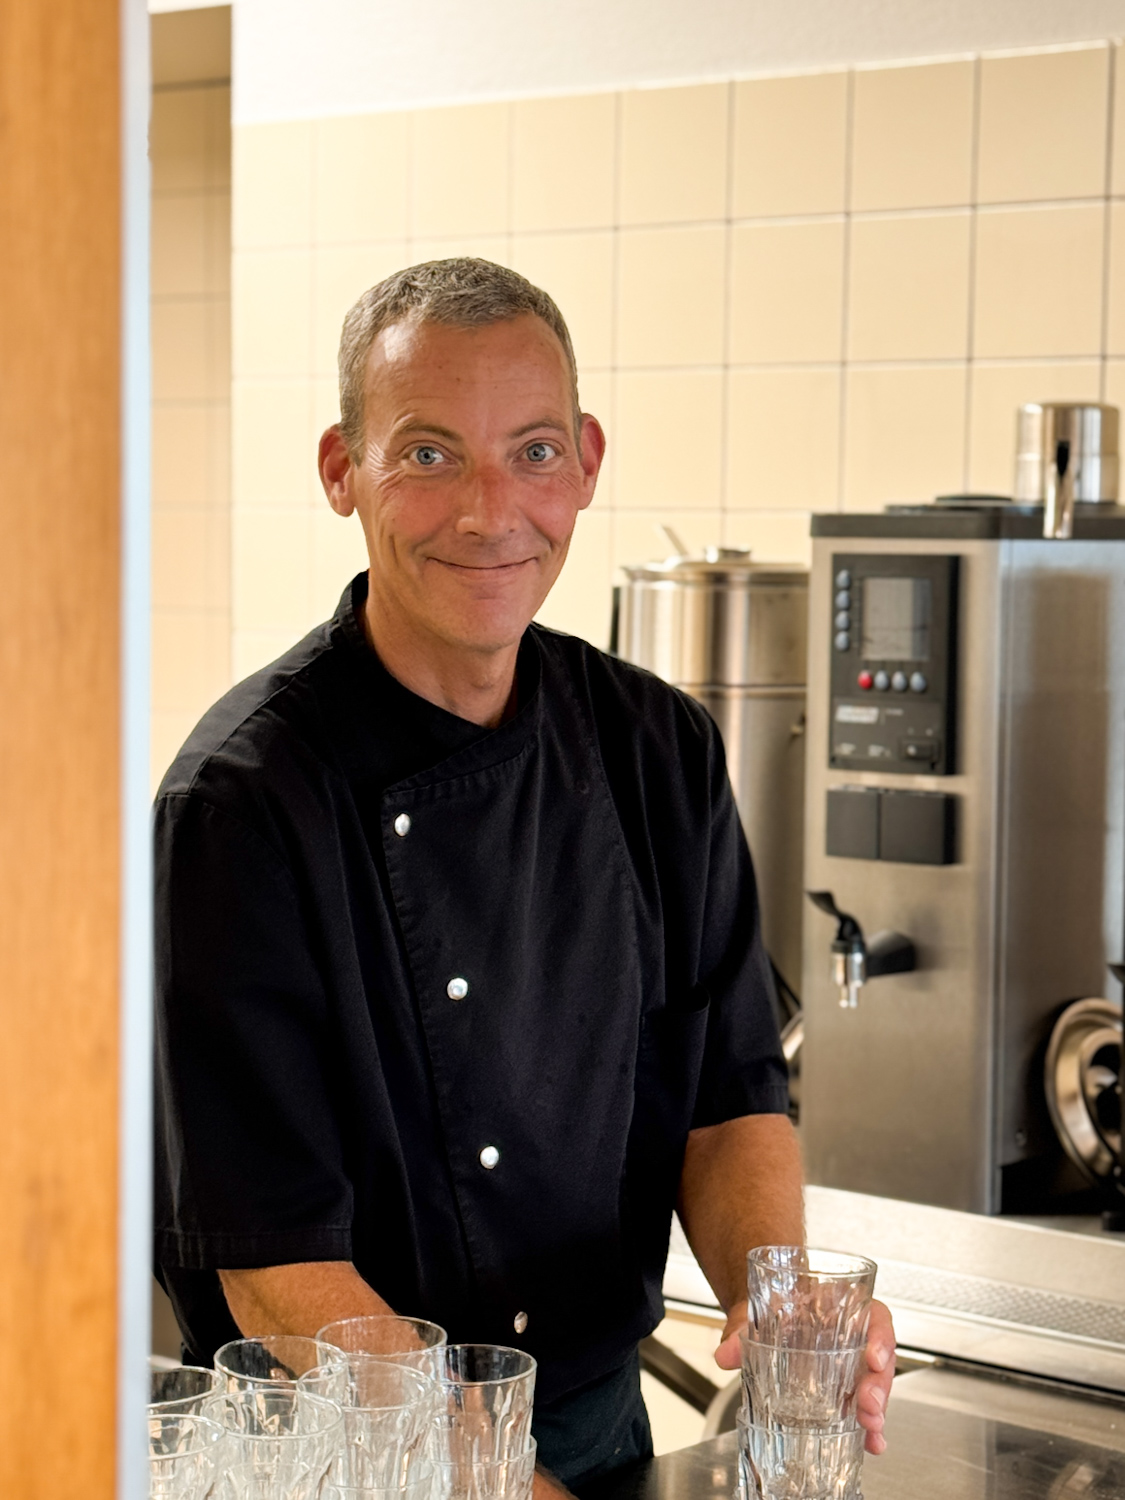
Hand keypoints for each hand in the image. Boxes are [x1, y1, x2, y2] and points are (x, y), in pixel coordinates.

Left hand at [713, 1298, 896, 1455]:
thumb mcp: (757, 1311)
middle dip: (879, 1385)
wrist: (763, 1315)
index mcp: (843, 1307)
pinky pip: (864, 1406)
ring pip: (877, 1385)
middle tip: (868, 1406)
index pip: (876, 1316)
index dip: (881, 1337)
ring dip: (877, 1410)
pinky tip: (871, 1444)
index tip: (873, 1357)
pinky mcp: (845, 1388)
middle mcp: (855, 1335)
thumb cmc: (772, 1307)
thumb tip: (724, 1354)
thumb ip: (741, 1327)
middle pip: (880, 1358)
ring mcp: (852, 1364)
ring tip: (871, 1431)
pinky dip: (869, 1428)